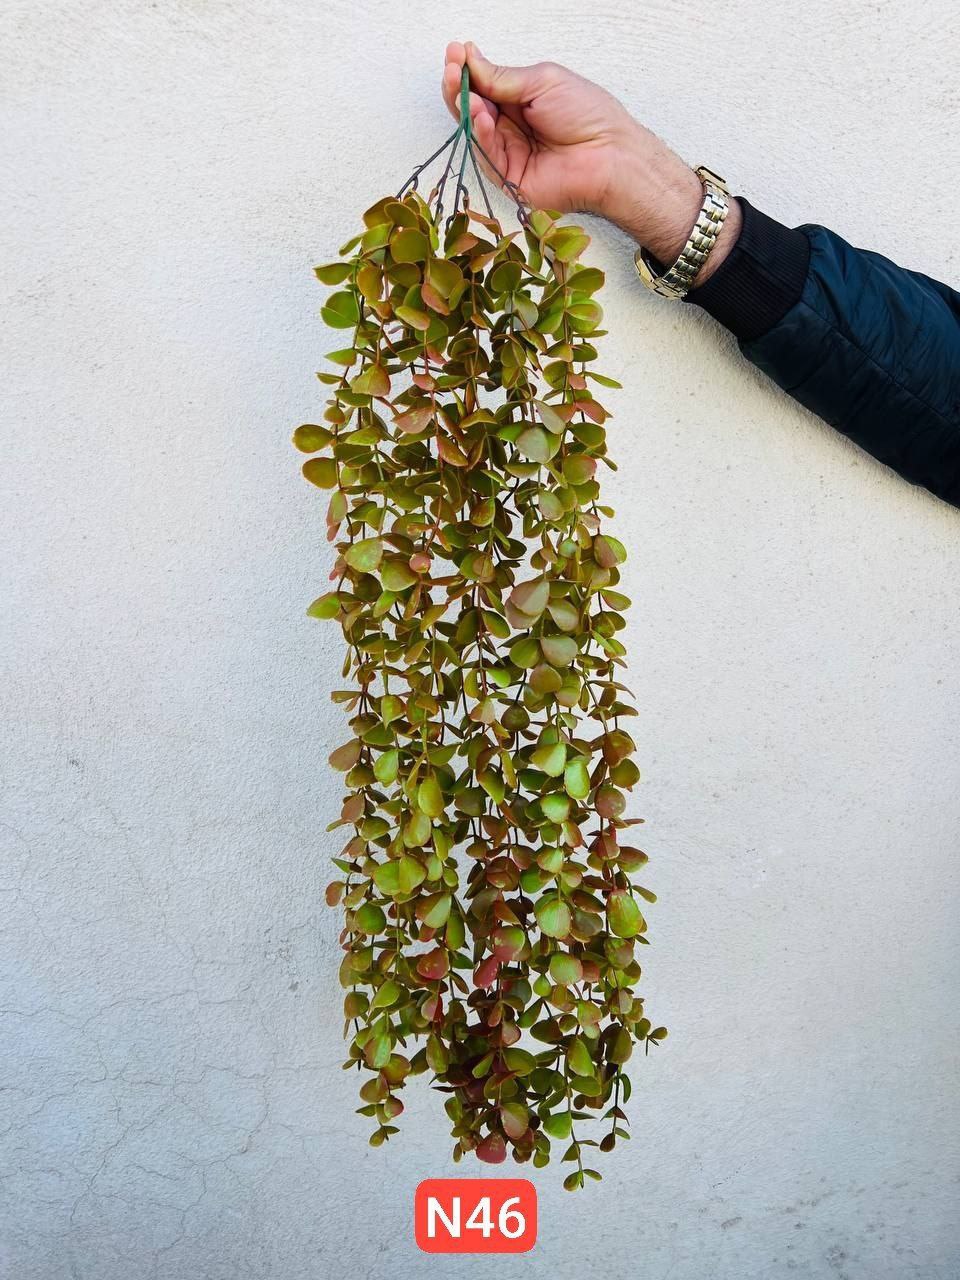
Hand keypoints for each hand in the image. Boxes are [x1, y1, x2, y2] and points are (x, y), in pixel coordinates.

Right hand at [441, 41, 740, 284]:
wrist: (609, 155)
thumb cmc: (587, 114)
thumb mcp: (542, 81)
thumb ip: (503, 77)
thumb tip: (471, 59)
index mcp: (522, 100)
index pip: (485, 84)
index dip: (468, 70)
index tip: (455, 52)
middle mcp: (512, 126)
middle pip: (474, 107)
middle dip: (459, 87)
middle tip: (451, 68)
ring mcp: (509, 152)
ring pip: (475, 130)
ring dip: (466, 107)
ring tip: (461, 87)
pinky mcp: (509, 178)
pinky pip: (487, 155)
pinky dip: (480, 134)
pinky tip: (480, 114)